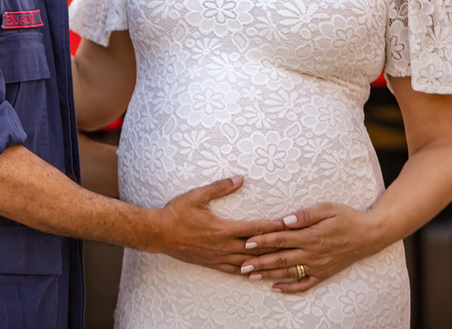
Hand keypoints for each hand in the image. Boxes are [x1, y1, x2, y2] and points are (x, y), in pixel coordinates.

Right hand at [150, 176, 286, 273]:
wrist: (159, 233)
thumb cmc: (177, 213)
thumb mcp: (197, 195)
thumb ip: (219, 187)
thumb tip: (239, 179)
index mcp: (223, 229)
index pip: (255, 228)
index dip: (273, 227)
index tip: (289, 225)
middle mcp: (224, 246)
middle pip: (256, 248)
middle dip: (276, 246)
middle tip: (292, 244)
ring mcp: (218, 257)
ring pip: (248, 263)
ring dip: (265, 262)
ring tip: (281, 263)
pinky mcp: (212, 264)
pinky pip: (235, 272)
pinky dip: (248, 272)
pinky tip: (257, 273)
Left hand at [239, 202, 383, 291]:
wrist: (369, 235)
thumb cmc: (346, 217)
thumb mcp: (327, 208)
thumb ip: (305, 215)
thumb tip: (285, 220)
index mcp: (311, 236)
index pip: (281, 239)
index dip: (263, 241)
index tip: (246, 242)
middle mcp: (313, 254)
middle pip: (281, 258)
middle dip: (259, 262)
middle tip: (241, 265)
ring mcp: (318, 266)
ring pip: (289, 272)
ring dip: (269, 275)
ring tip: (251, 276)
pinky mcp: (324, 274)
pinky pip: (305, 284)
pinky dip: (290, 288)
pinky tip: (276, 288)